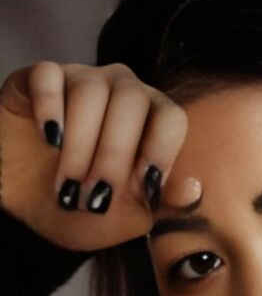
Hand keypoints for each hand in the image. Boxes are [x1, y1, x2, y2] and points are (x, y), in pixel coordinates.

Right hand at [0, 61, 199, 251]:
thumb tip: (194, 189)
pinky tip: (49, 141)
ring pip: (90, 91)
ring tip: (67, 188)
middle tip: (95, 198)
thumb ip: (164, 205)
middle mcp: (122, 91)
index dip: (161, 150)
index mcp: (153, 120)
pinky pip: (49, 76)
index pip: (171, 117)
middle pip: (132, 100)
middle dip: (114, 156)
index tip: (143, 186)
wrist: (33, 214)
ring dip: (80, 146)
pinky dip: (49, 109)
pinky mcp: (39, 79)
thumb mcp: (129, 218)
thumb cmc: (88, 210)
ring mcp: (81, 79)